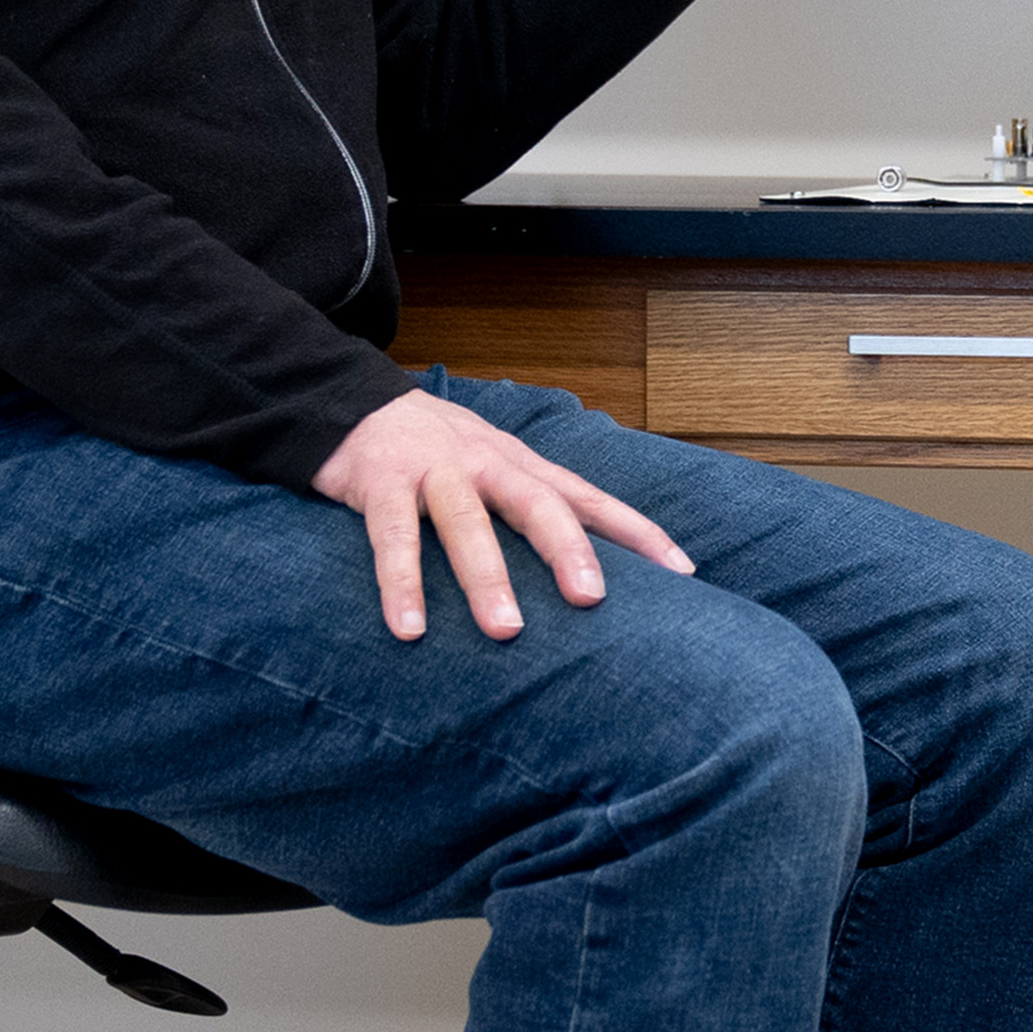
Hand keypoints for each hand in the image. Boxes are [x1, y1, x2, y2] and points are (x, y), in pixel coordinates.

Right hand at [310, 388, 693, 642]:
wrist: (349, 401)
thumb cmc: (437, 451)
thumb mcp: (495, 469)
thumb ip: (536, 510)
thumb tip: (594, 575)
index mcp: (521, 466)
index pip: (589, 499)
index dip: (636, 532)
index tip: (682, 572)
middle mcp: (486, 463)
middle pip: (537, 502)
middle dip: (567, 549)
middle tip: (591, 599)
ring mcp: (434, 471)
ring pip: (466, 521)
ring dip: (486, 576)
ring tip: (506, 630)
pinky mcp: (381, 482)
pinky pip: (390, 537)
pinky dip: (400, 583)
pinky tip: (409, 629)